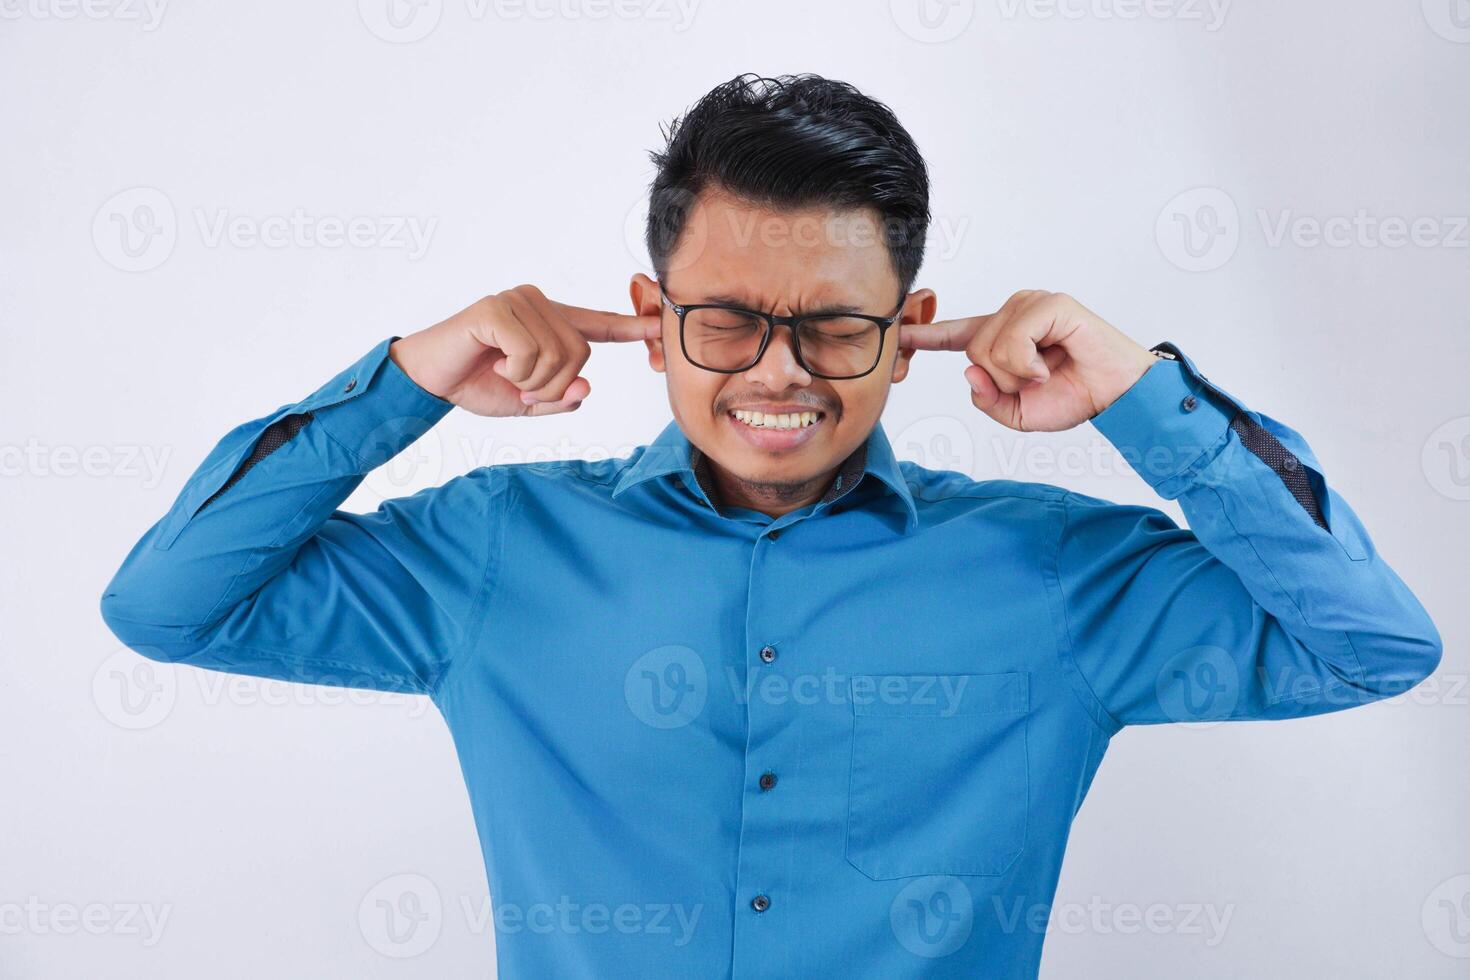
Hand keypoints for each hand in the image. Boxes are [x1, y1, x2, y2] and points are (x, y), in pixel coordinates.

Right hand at [389, 285, 659, 417]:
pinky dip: (515, 371)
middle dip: (553, 386)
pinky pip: (530, 352)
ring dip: (532, 382)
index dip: (630, 327)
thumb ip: (562, 398)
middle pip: (580, 355)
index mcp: (549, 323)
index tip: (660, 326)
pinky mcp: (497, 309)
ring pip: (558, 356)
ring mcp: (518, 302)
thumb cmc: (477, 384)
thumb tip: (586, 389)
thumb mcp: (528, 402)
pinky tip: (493, 361)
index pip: (597, 324)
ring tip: (505, 373)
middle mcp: (538, 304)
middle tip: (521, 387)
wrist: (428, 379)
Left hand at [899, 290, 1157, 431]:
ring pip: (989, 347)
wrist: (1115, 395)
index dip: (925, 336)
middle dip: (1002, 380)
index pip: (954, 334)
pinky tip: (1052, 362)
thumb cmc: (1072, 396)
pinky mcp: (1049, 303)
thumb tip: (969, 372)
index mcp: (1000, 338)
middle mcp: (1010, 314)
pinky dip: (1029, 363)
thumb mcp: (1017, 413)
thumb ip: (986, 399)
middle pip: (972, 350)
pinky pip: (1013, 340)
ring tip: (1047, 371)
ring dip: (1017, 375)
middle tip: (1036, 381)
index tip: (899, 334)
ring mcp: (1029, 304)